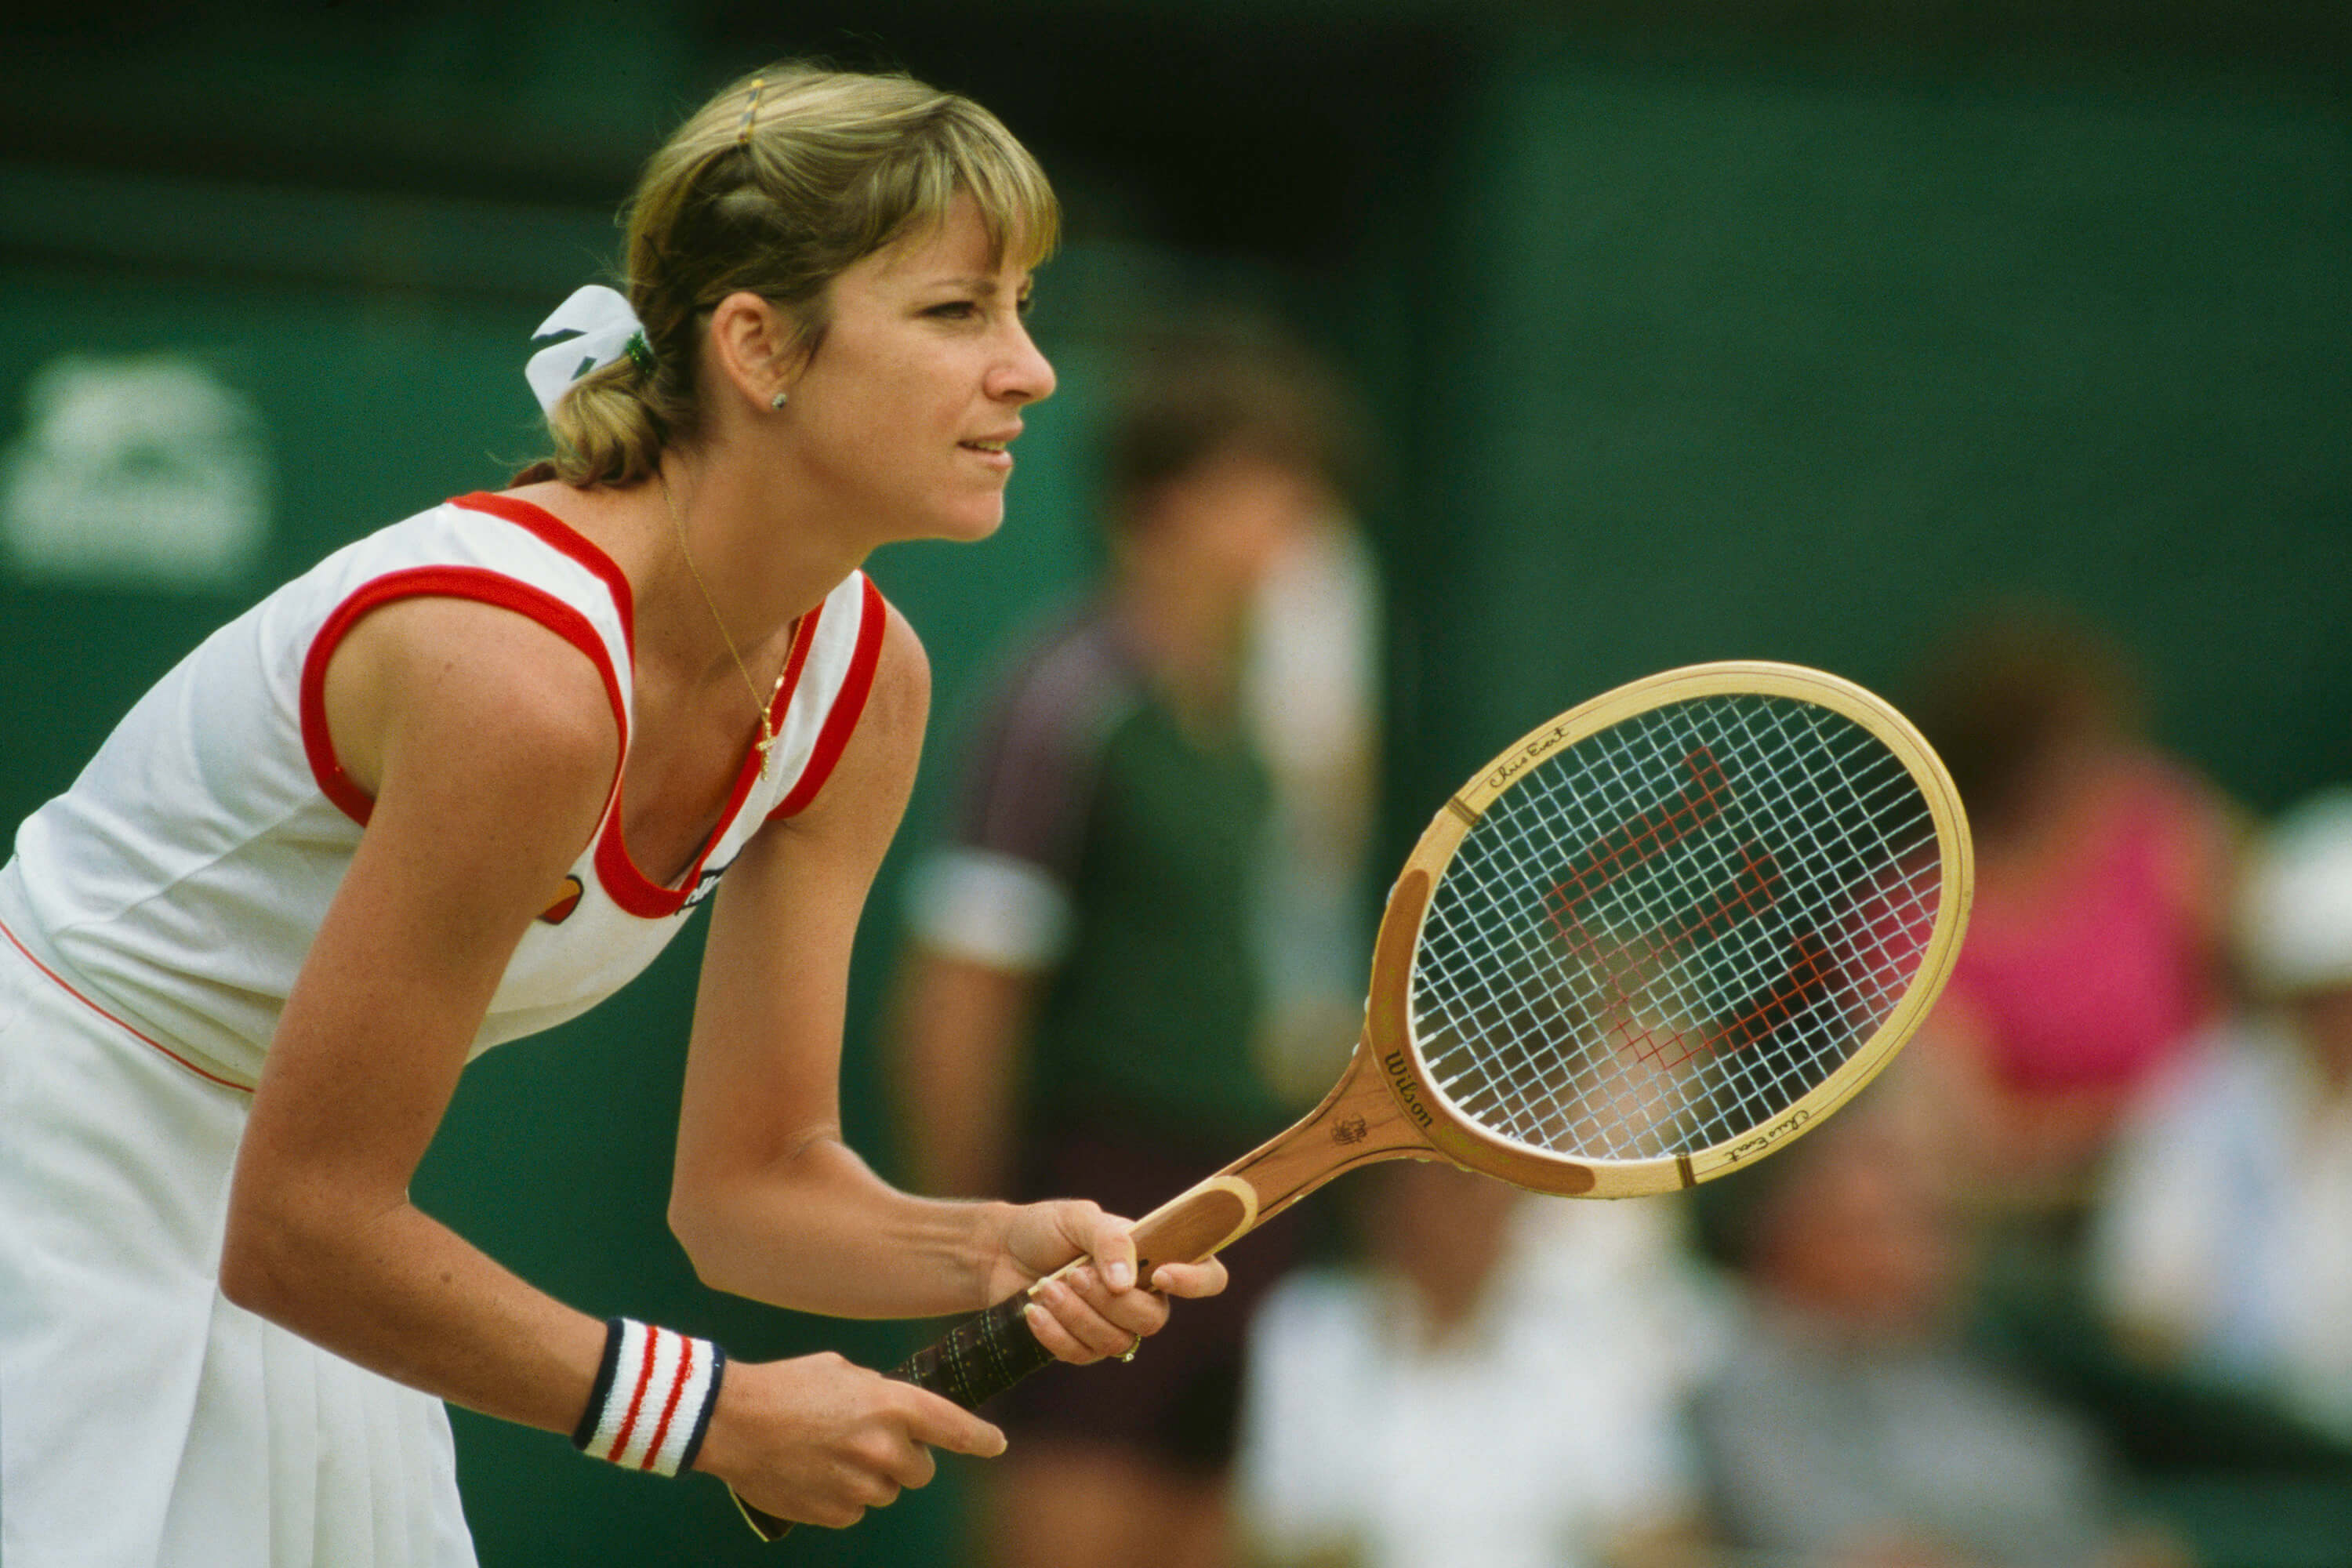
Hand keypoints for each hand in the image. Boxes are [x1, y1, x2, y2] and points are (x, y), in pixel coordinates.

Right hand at [693, 1350, 1004, 1529]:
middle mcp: (883, 1447)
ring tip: (830, 1453)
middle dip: (904, 1459)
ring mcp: (860, 1484)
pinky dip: (843, 1496)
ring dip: (871, 1477)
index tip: (996, 1444)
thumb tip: (896, 1413)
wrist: (730, 1421)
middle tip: (868, 1440)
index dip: (980, 1439)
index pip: (954, 1427)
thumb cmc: (786, 1386)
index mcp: (891, 1404)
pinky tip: (815, 1473)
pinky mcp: (836, 1512)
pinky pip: (856, 1510)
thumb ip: (881, 1393)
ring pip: (888, 1492)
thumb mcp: (842, 1371)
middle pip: (921, 1471)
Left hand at [990, 1199, 1229, 1364]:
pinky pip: (1083, 1356)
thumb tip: (1127, 1281)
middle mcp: (1142, 1293)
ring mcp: (1113, 1323)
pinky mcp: (1082, 1346)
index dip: (1196, 1282)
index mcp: (1154, 1255)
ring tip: (1046, 1288)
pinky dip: (1055, 1334)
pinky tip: (1034, 1311)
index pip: (1207, 1275)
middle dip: (1108, 1301)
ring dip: (1076, 1315)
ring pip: (1116, 1341)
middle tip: (1073, 1273)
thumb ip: (1109, 1239)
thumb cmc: (1044, 1228)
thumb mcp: (1077, 1218)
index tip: (1159, 1274)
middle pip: (1153, 1319)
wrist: (998, 1253)